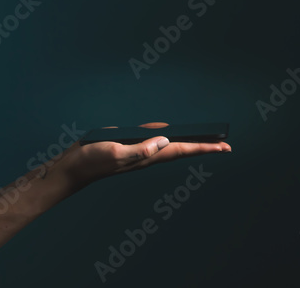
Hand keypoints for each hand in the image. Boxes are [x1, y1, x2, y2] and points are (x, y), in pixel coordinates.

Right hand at [51, 122, 230, 190]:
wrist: (74, 166)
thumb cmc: (92, 160)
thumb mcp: (116, 153)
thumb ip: (141, 150)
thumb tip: (166, 141)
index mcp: (148, 156)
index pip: (182, 150)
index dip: (204, 147)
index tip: (225, 147)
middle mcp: (148, 154)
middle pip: (182, 149)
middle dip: (203, 145)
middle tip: (225, 144)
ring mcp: (139, 151)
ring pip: (170, 144)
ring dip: (189, 141)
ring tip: (206, 138)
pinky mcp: (129, 145)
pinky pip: (154, 138)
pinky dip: (168, 134)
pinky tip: (172, 131)